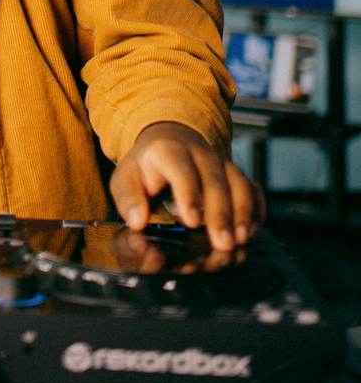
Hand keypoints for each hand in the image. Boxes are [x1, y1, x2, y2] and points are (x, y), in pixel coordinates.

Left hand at [109, 122, 265, 252]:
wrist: (169, 140)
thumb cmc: (148, 164)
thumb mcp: (126, 176)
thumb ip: (128, 198)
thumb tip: (137, 220)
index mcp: (169, 151)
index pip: (182, 170)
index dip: (188, 194)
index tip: (191, 220)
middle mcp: (200, 154)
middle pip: (215, 180)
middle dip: (220, 213)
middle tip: (221, 242)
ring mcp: (222, 163)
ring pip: (239, 184)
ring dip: (242, 213)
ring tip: (240, 240)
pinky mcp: (237, 175)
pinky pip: (254, 190)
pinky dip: (257, 210)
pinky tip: (252, 231)